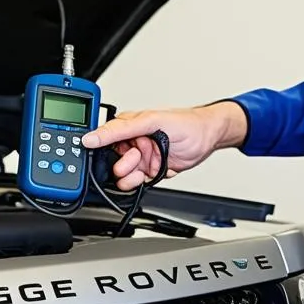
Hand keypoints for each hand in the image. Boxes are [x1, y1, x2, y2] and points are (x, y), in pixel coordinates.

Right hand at [81, 101, 246, 190]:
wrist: (209, 139)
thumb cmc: (186, 124)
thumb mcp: (150, 121)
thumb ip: (120, 129)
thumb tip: (93, 136)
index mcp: (128, 125)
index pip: (103, 138)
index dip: (100, 148)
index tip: (102, 155)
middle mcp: (133, 141)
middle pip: (111, 160)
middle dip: (121, 164)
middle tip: (135, 159)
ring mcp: (142, 157)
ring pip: (122, 174)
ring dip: (129, 175)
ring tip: (143, 168)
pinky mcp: (150, 170)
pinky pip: (135, 182)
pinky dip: (138, 182)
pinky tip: (148, 175)